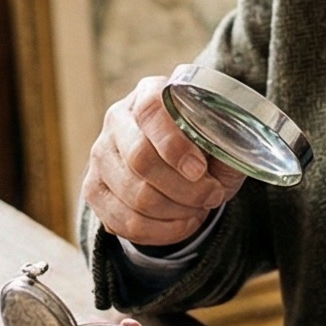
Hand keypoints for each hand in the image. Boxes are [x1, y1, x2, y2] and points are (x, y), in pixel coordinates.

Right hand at [81, 69, 244, 246]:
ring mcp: (101, 156)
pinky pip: (125, 222)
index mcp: (149, 93)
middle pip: (140, 159)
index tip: (200, 170)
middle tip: (211, 196)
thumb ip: (226, 139)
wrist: (175, 164)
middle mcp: (117, 120)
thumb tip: (232, 153)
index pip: (152, 111)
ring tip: (199, 210)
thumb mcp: (221, 135)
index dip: (175, 144)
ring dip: (176, 212)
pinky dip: (161, 232)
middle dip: (183, 188)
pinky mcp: (94, 189)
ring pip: (134, 196)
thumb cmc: (202, 144)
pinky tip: (182, 224)